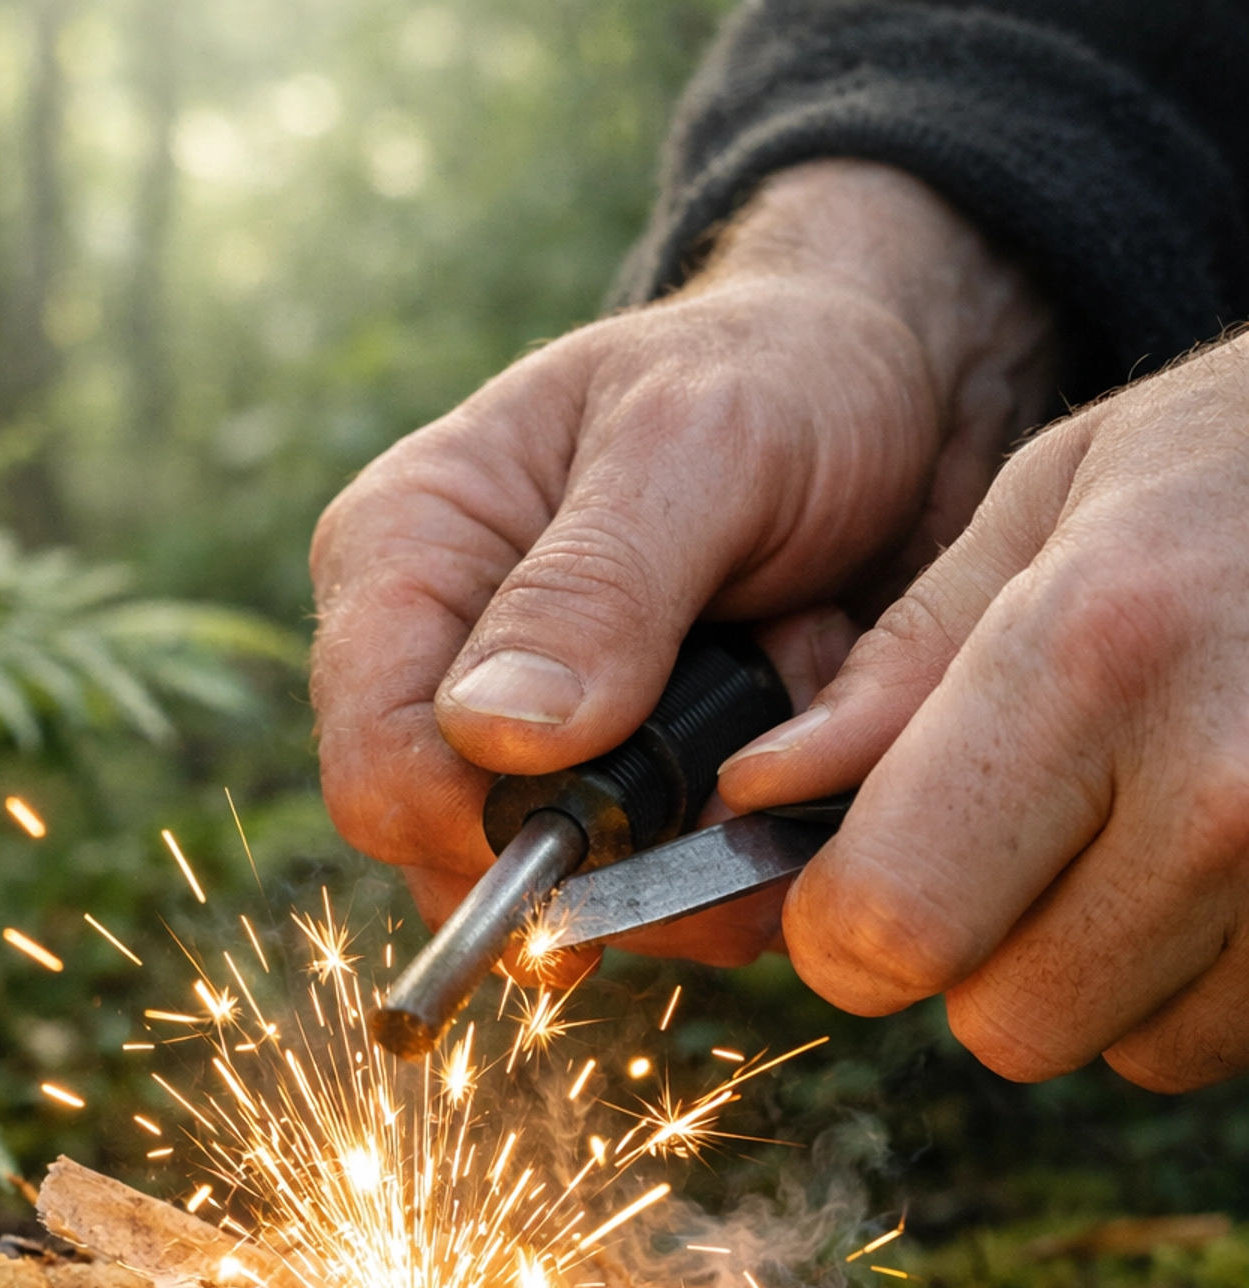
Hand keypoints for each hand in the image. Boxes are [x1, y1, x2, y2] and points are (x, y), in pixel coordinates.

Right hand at [311, 160, 1054, 973]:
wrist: (909, 401)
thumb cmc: (785, 375)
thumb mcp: (701, 444)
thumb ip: (597, 588)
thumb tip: (493, 738)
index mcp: (402, 563)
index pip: (378, 776)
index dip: (492, 832)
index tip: (636, 808)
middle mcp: (445, 678)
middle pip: (470, 873)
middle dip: (633, 849)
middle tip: (762, 747)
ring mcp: (540, 760)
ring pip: (584, 910)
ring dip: (716, 847)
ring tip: (798, 698)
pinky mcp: (634, 813)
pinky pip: (679, 909)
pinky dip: (762, 857)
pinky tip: (809, 747)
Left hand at [719, 337, 1248, 1090]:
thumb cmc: (1235, 464)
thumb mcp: (1051, 501)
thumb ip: (896, 669)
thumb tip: (758, 799)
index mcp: (1092, 654)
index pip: (891, 922)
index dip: (841, 927)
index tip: (848, 886)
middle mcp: (1216, 788)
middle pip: (999, 1019)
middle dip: (967, 955)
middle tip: (1013, 839)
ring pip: (1110, 1046)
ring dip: (1082, 970)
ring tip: (1135, 822)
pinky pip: (1209, 1042)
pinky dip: (1183, 982)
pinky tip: (1208, 863)